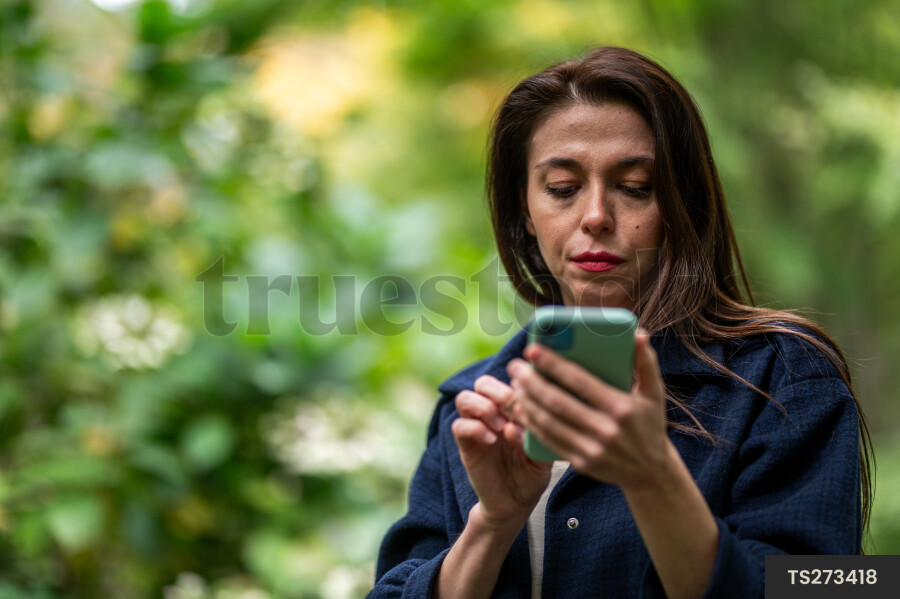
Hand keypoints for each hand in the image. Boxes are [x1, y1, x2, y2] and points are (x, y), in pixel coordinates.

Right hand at [452, 375, 551, 527]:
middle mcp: (493, 414)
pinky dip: (474, 428)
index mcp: (512, 410)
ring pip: (464, 398)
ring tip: (500, 427)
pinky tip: (491, 441)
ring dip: (482, 407)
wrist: (515, 504)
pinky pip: (458, 426)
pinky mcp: (466, 446)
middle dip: (496, 391)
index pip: (508, 381)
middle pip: (482, 383)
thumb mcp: (542, 456)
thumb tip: (517, 422)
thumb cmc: (531, 475)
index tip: (532, 401)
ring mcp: (477, 428)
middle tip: (511, 408)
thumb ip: (533, 437)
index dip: (518, 386)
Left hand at [507, 330, 669, 490]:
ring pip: (549, 422)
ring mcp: (592, 449)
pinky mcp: (581, 463)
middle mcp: (605, 430)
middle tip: (515, 366)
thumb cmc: (650, 424)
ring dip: (527, 402)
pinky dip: (532, 424)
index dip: (553, 364)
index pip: (579, 381)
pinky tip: (521, 409)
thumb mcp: (655, 393)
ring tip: (516, 384)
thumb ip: (646, 362)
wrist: (651, 472)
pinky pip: (549, 441)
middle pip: (558, 402)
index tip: (533, 349)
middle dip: (531, 381)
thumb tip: (638, 335)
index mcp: (621, 407)